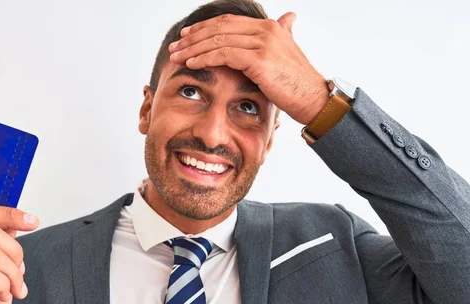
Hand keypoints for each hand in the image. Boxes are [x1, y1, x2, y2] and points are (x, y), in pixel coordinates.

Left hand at [168, 12, 329, 125]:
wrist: (313, 100)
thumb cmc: (298, 84)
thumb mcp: (288, 53)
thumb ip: (283, 35)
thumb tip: (288, 18)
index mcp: (269, 27)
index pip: (228, 22)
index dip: (205, 27)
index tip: (186, 36)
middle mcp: (266, 30)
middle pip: (219, 28)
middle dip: (193, 37)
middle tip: (175, 46)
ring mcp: (263, 43)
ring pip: (218, 40)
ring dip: (193, 48)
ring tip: (176, 56)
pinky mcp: (259, 59)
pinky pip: (223, 55)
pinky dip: (204, 58)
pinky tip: (191, 63)